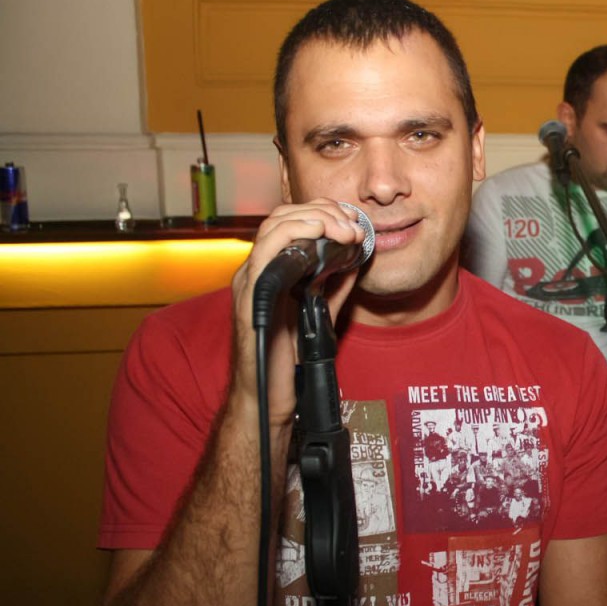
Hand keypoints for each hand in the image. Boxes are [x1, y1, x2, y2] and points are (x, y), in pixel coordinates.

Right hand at [228, 200, 366, 424]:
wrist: (268, 394)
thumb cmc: (288, 357)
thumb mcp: (321, 310)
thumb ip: (335, 283)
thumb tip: (356, 255)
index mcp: (272, 271)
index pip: (292, 222)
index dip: (323, 212)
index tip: (354, 218)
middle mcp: (257, 270)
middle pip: (283, 217)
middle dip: (322, 211)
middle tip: (354, 222)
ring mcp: (250, 281)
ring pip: (273, 227)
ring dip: (313, 219)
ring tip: (344, 227)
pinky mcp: (250, 297)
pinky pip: (265, 253)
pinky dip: (293, 235)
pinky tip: (319, 233)